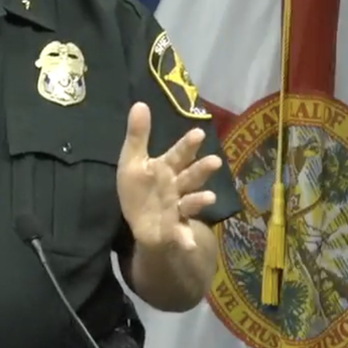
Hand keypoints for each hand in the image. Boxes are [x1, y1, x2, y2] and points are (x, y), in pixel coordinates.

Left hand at [116, 102, 222, 251]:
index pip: (179, 154)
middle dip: (202, 170)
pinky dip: (186, 239)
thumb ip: (138, 135)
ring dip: (200, 200)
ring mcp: (178, 208)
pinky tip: (189, 244)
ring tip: (209, 198)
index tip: (198, 134)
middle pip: (191, 176)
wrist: (142, 223)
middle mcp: (177, 186)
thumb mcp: (133, 161)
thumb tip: (140, 103)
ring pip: (191, 202)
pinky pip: (180, 234)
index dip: (188, 145)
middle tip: (214, 162)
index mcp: (167, 167)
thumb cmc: (140, 188)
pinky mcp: (174, 229)